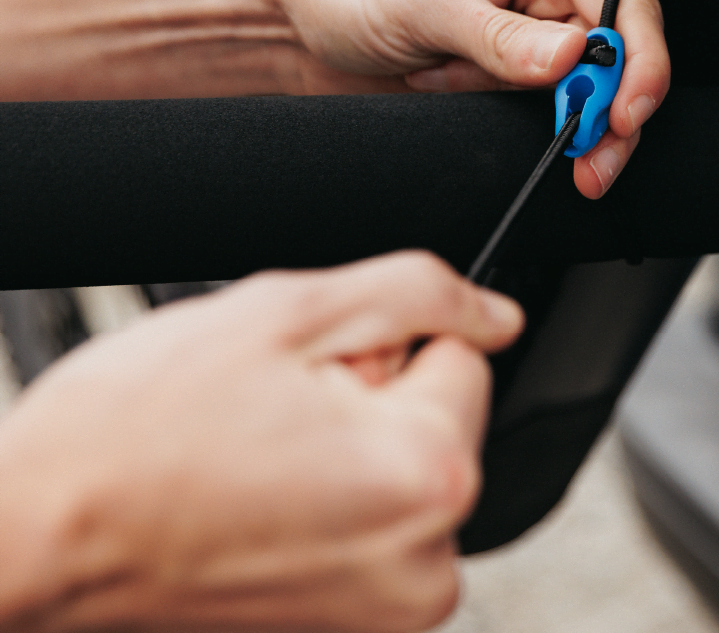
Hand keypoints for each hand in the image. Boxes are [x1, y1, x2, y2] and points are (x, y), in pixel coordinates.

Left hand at [0, 0, 665, 195]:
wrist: (290, 19)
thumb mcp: (424, 3)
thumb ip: (502, 36)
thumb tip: (572, 58)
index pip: (626, 1)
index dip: (639, 57)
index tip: (626, 108)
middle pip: (625, 56)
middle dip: (618, 110)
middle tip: (597, 156)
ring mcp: (536, 42)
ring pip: (597, 95)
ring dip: (583, 131)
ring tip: (570, 163)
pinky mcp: (514, 84)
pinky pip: (554, 118)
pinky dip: (546, 139)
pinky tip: (520, 137)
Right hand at [0, 253, 522, 632]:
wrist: (32, 540)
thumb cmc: (132, 436)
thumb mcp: (287, 312)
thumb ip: (420, 293)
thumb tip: (497, 312)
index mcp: (429, 475)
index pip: (465, 358)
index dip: (384, 348)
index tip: (309, 378)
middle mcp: (427, 563)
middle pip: (436, 424)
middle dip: (367, 404)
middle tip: (270, 420)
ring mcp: (386, 615)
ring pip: (399, 478)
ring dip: (342, 457)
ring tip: (252, 464)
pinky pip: (367, 536)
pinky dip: (322, 512)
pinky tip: (252, 505)